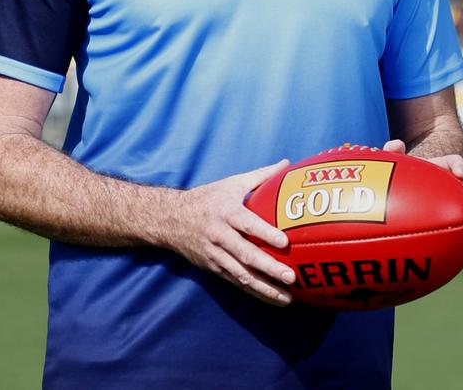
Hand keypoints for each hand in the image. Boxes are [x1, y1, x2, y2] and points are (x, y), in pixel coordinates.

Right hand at [173, 159, 295, 306]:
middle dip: (269, 268)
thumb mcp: (232, 183)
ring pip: (241, 274)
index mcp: (226, 212)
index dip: (265, 233)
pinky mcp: (213, 268)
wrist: (171, 219)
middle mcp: (220, 235)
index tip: (285, 242)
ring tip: (287, 298)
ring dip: (264, 288)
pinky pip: (236, 282)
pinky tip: (272, 298)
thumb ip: (261, 175)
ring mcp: (216, 255)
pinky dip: (254, 291)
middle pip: (246, 255)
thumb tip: (287, 163)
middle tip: (291, 277)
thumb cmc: (208, 198)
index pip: (247, 224)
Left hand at [383, 140, 462, 256]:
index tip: (459, 172)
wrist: (404, 196)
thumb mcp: (394, 164)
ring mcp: (454, 206)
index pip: (453, 163)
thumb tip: (396, 145)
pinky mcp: (452, 225)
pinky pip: (462, 236)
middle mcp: (451, 186)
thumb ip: (392, 153)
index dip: (458, 165)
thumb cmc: (400, 178)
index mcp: (439, 170)